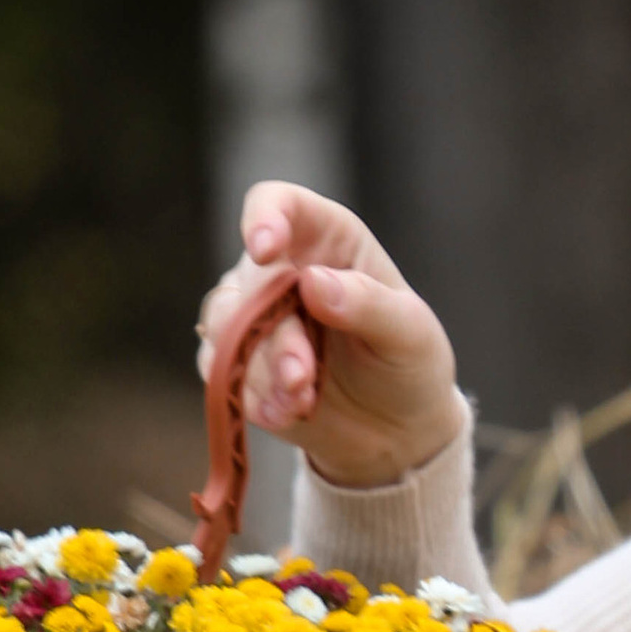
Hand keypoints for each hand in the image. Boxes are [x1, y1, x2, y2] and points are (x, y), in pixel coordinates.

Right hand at [196, 183, 463, 492]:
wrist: (394, 428)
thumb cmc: (407, 362)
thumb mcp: (409, 333)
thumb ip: (368, 304)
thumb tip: (312, 282)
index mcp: (328, 239)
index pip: (279, 203)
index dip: (265, 218)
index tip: (267, 250)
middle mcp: (282, 269)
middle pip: (250, 281)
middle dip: (273, 334)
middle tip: (302, 377)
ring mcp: (253, 316)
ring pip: (226, 327)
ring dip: (260, 369)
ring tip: (301, 401)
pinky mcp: (237, 362)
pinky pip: (221, 370)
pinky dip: (252, 395)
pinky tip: (287, 413)